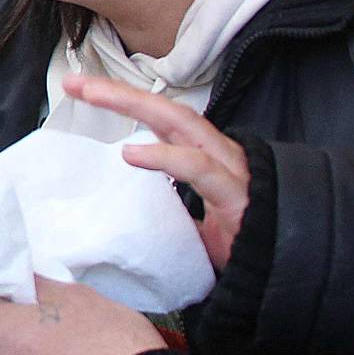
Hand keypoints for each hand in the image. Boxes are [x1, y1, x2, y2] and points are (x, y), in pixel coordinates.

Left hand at [62, 75, 250, 269]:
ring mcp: (228, 169)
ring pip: (181, 124)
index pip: (161, 119)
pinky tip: (132, 153)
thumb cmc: (236, 243)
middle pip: (165, 110)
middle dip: (119, 92)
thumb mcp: (187, 222)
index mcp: (203, 156)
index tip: (79, 90)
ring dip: (134, 104)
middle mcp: (216, 153)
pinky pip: (200, 169)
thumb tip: (120, 207)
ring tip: (94, 96)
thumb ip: (161, 205)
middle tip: (75, 82)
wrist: (278, 271)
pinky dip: (165, 158)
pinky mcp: (236, 195)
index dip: (123, 101)